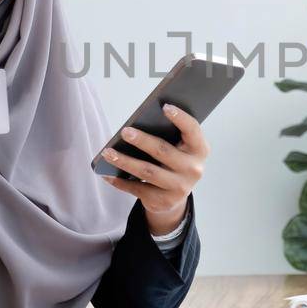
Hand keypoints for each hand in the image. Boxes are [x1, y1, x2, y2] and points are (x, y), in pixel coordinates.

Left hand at [98, 103, 207, 235]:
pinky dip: (120, 182)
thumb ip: (169, 136)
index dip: (180, 118)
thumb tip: (138, 125)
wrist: (176, 196)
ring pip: (147, 171)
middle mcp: (193, 169)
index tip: (164, 106)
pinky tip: (107, 174)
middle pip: (163, 151)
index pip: (192, 130)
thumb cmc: (174, 160)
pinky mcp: (164, 201)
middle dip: (142, 141)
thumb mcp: (180, 148)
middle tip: (125, 132)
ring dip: (125, 161)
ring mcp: (180, 187)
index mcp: (199, 149)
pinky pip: (138, 189)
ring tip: (107, 152)